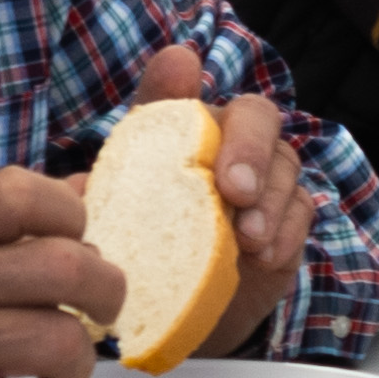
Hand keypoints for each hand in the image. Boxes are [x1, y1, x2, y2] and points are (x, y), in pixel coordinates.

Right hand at [0, 166, 121, 377]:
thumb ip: (7, 226)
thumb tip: (86, 185)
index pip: (20, 194)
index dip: (71, 214)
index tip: (78, 245)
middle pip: (64, 265)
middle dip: (106, 293)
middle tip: (99, 313)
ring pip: (60, 341)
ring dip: (77, 363)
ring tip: (58, 370)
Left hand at [117, 44, 312, 357]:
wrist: (179, 310)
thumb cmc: (144, 252)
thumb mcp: (114, 225)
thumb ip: (99, 200)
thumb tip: (78, 189)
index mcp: (178, 133)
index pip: (179, 88)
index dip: (176, 76)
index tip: (181, 67)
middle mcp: (226, 142)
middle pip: (255, 115)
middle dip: (248, 147)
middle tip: (234, 189)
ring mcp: (266, 179)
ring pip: (285, 163)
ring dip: (269, 199)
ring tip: (246, 238)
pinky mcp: (288, 219)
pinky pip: (300, 210)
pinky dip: (284, 231)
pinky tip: (262, 256)